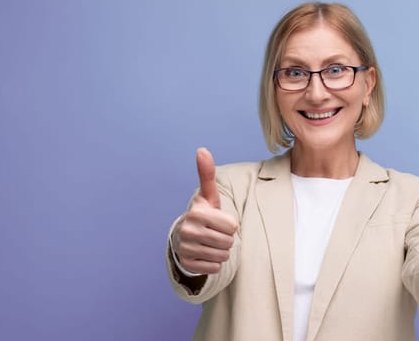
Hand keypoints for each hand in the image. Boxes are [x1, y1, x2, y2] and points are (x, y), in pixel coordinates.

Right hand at [172, 147, 238, 274]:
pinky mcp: (187, 264)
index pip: (232, 226)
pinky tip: (205, 254)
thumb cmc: (204, 214)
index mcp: (196, 213)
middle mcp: (187, 230)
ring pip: (223, 256)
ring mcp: (185, 249)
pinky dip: (214, 263)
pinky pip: (215, 268)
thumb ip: (207, 174)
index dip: (230, 225)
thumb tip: (202, 149)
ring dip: (221, 251)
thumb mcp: (208, 196)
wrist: (186, 237)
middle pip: (228, 242)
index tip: (219, 221)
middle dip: (227, 239)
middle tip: (216, 234)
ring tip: (211, 243)